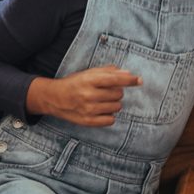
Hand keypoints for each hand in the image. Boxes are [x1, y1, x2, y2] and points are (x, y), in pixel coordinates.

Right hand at [26, 66, 141, 126]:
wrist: (54, 98)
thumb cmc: (75, 83)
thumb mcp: (88, 73)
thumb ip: (108, 72)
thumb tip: (128, 73)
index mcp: (89, 80)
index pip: (114, 79)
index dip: (129, 79)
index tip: (139, 80)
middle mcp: (88, 94)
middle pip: (118, 94)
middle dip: (116, 92)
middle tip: (106, 92)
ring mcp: (88, 109)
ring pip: (117, 107)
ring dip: (114, 104)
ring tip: (103, 101)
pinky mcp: (88, 121)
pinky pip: (111, 120)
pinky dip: (109, 115)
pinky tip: (101, 111)